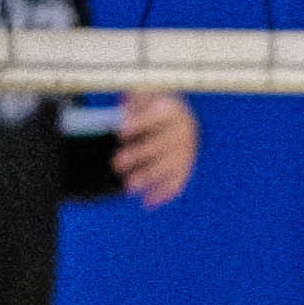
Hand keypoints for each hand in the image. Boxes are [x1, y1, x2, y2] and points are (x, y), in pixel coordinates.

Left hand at [115, 87, 198, 206]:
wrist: (170, 117)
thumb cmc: (145, 108)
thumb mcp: (138, 101)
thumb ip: (129, 108)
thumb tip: (117, 120)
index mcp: (172, 109)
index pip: (157, 116)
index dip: (139, 123)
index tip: (120, 131)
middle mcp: (184, 129)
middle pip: (164, 143)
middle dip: (140, 154)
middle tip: (116, 163)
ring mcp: (188, 150)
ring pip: (171, 165)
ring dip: (149, 177)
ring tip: (128, 187)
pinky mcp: (186, 166)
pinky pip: (178, 182)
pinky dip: (163, 194)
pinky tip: (147, 203)